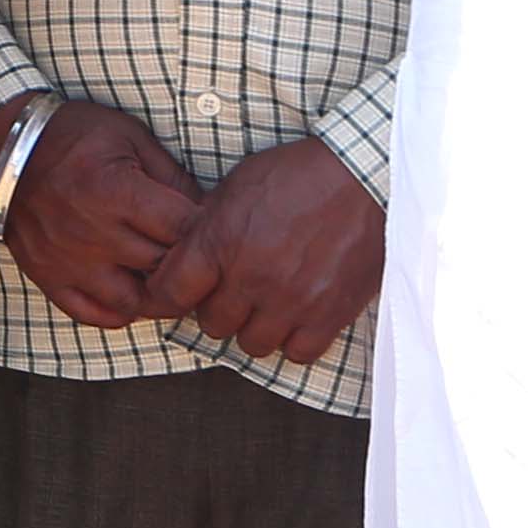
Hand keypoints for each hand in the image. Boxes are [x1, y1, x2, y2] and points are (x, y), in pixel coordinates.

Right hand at [0, 93, 199, 328]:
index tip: (208, 226)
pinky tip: (129, 293)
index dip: (205, 231)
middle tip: (192, 251)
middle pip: (165, 269)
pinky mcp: (48, 275)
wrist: (4, 144)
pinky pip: (90, 314)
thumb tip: (207, 211)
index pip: (184, 231)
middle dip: (186, 262)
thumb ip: (171, 175)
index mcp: (116, 192)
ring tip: (159, 274)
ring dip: (154, 292)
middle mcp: (93, 233)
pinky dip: (117, 312)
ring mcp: (69, 260)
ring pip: (134, 302)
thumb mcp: (129, 137)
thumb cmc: (71, 135)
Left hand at [142, 136, 383, 362]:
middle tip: (232, 290)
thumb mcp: (237, 186)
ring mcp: (292, 301)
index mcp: (221, 242)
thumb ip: (206, 225)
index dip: (163, 298)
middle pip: (212, 324)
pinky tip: (296, 316)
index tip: (171, 296)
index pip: (169, 294)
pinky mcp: (330, 314)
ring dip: (254, 327)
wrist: (363, 176)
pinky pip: (297, 353)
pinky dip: (293, 340)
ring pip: (252, 344)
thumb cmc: (299, 174)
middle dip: (216, 308)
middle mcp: (252, 278)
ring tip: (265, 304)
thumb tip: (183, 254)